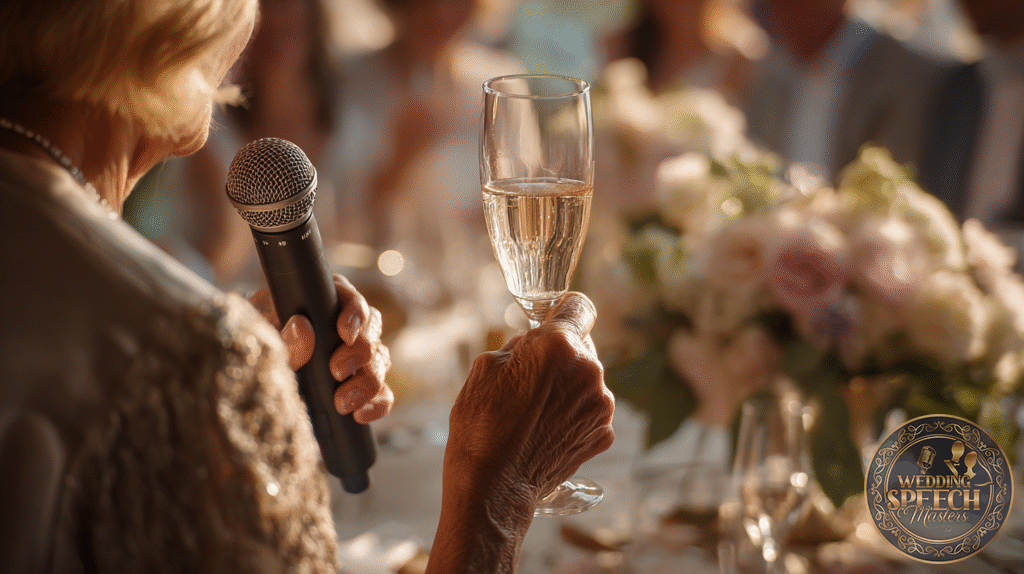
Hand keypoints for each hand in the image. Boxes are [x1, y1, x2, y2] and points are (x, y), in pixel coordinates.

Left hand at [250, 274, 392, 423]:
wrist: (247, 395)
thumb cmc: (252, 357)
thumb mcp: (260, 346)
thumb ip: (281, 340)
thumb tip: (301, 326)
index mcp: (319, 307)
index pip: (349, 298)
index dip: (355, 312)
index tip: (345, 333)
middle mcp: (342, 329)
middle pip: (372, 329)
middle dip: (360, 352)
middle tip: (336, 371)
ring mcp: (355, 359)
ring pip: (381, 360)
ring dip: (367, 382)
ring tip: (342, 402)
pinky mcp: (360, 388)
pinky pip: (382, 393)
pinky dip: (378, 403)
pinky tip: (361, 414)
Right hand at [446, 292, 614, 508]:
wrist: (493, 487)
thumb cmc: (481, 426)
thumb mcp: (485, 367)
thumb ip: (519, 345)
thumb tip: (532, 342)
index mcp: (560, 346)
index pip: (579, 306)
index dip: (564, 310)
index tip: (554, 318)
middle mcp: (590, 371)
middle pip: (580, 346)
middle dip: (559, 356)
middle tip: (528, 378)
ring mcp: (600, 405)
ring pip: (585, 379)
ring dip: (566, 386)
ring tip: (534, 411)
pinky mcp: (603, 434)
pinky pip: (589, 409)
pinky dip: (573, 413)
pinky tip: (546, 429)